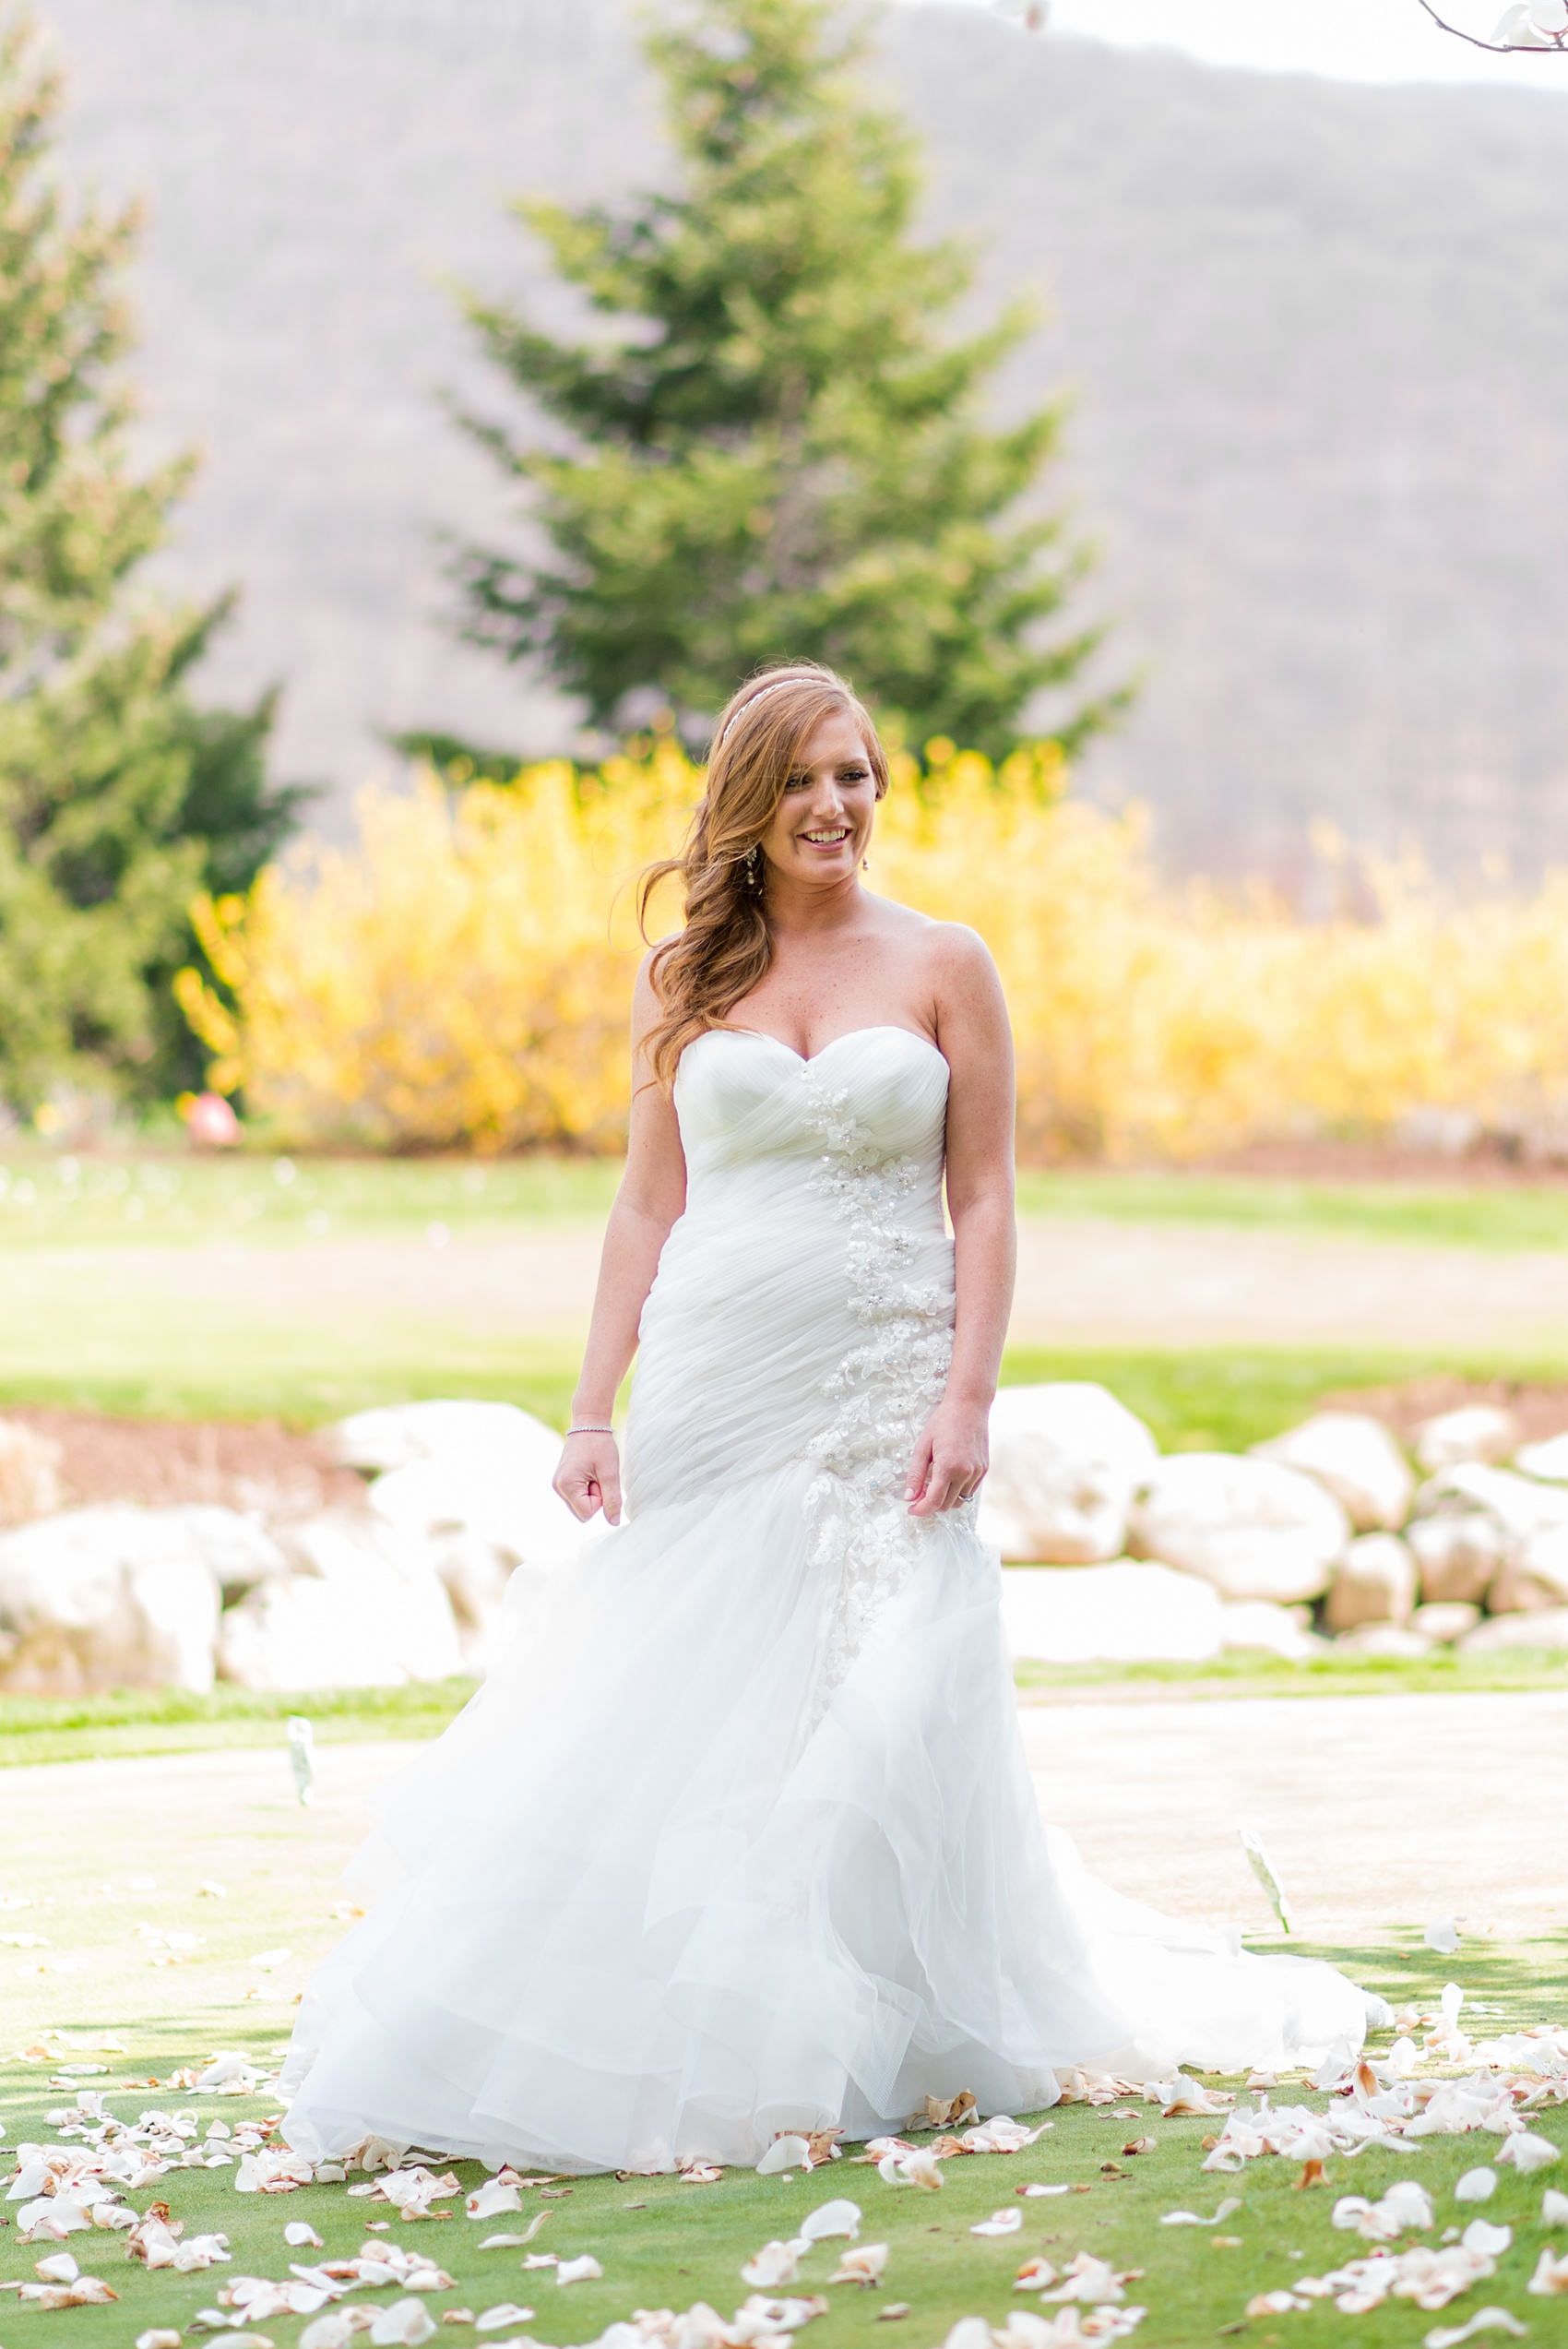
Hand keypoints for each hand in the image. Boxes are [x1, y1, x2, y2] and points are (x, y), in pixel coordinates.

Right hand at [553, 1430, 621, 1524]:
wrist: (588, 1425)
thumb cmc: (600, 1446)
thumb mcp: (610, 1473)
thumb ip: (612, 1500)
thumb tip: (613, 1522)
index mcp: (566, 1485)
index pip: (587, 1513)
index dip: (600, 1500)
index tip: (600, 1479)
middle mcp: (558, 1487)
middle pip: (582, 1512)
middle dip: (595, 1498)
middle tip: (597, 1476)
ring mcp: (558, 1485)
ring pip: (580, 1506)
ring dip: (591, 1493)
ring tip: (593, 1473)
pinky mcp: (561, 1482)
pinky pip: (578, 1497)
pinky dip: (586, 1489)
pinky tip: (588, 1473)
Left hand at [905, 1399, 988, 1517]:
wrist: (969, 1406)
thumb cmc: (943, 1422)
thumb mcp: (923, 1446)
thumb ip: (915, 1474)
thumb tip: (909, 1497)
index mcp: (948, 1467)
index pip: (934, 1501)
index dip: (921, 1510)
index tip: (912, 1509)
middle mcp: (966, 1473)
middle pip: (946, 1504)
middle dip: (931, 1505)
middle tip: (919, 1494)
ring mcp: (977, 1472)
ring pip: (959, 1500)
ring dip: (945, 1499)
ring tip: (933, 1486)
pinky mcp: (983, 1469)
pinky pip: (970, 1491)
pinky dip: (957, 1491)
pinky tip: (948, 1479)